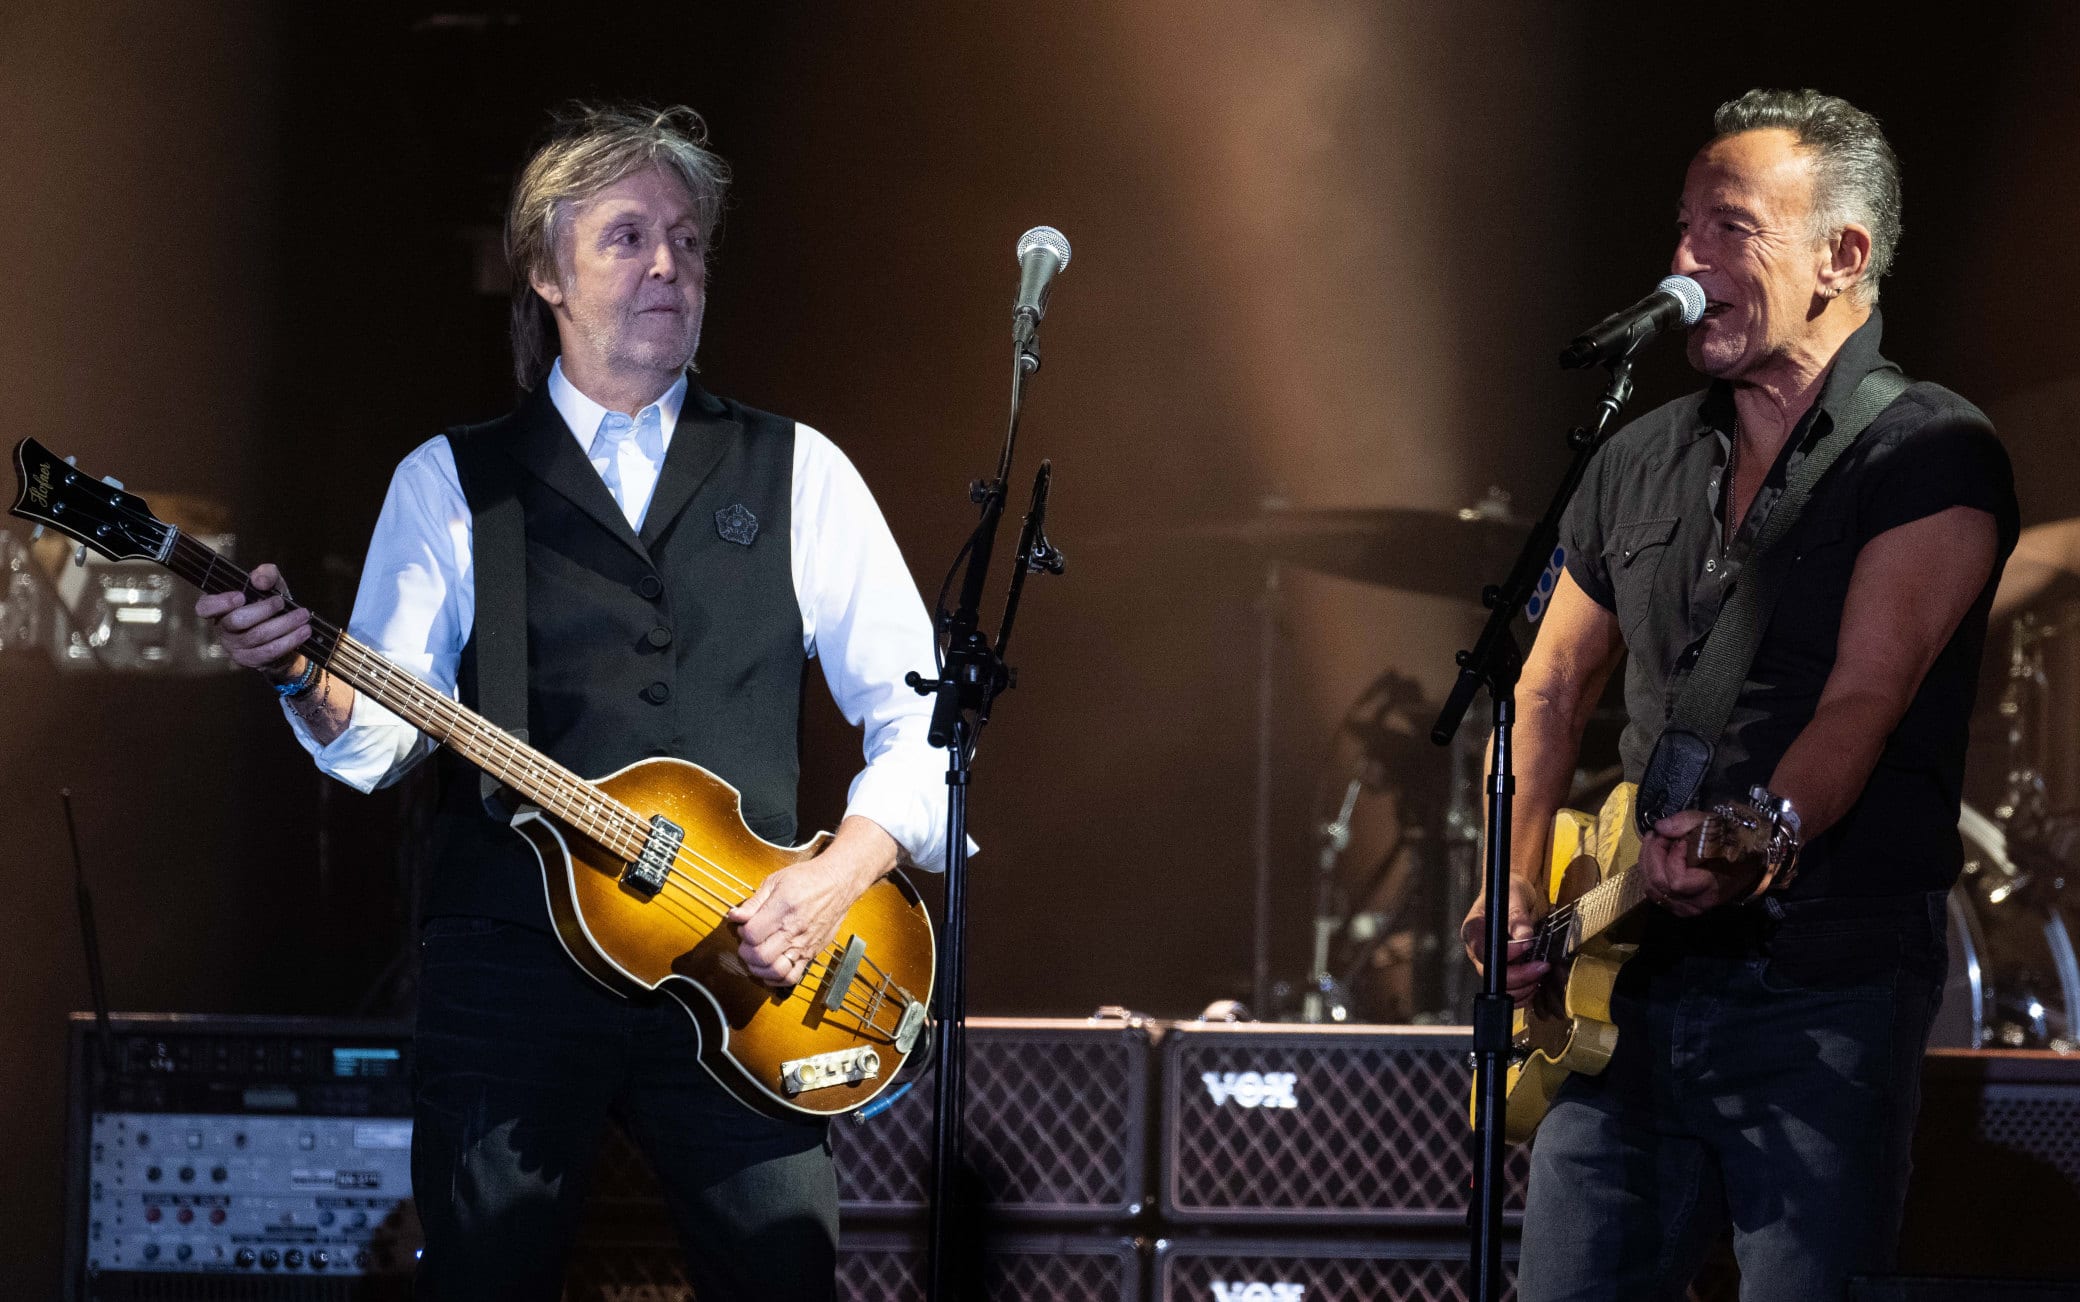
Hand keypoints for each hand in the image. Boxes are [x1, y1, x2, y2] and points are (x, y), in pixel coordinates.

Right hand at [194, 563, 309, 679]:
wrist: (284, 635)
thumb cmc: (271, 605)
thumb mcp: (271, 585)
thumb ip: (266, 574)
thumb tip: (260, 580)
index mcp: (220, 608)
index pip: (205, 607)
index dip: (219, 603)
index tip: (241, 596)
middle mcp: (222, 629)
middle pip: (236, 621)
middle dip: (263, 609)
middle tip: (282, 601)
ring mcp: (235, 647)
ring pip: (257, 636)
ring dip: (284, 624)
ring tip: (303, 615)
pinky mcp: (250, 660)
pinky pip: (270, 651)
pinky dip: (290, 640)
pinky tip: (304, 631)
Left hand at [726, 817, 895, 989]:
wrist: (838, 883)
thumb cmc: (807, 879)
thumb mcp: (775, 881)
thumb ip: (754, 902)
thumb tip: (735, 916)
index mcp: (783, 910)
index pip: (752, 934)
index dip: (742, 932)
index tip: (745, 926)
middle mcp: (794, 930)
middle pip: (761, 956)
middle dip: (747, 953)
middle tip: (748, 943)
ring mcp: (804, 944)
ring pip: (776, 971)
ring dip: (760, 968)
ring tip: (757, 957)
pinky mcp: (812, 953)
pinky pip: (793, 977)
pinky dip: (777, 979)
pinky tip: (771, 968)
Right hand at [1460, 874, 1550, 1007]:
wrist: (1517, 895)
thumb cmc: (1510, 890)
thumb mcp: (1515, 894)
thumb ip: (1517, 915)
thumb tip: (1523, 935)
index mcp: (1473, 930)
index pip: (1483, 951)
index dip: (1505, 955)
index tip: (1526, 945)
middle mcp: (1479, 950)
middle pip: (1492, 975)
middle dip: (1520, 976)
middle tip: (1542, 966)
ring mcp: (1491, 962)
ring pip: (1502, 987)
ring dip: (1524, 987)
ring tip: (1541, 972)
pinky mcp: (1505, 970)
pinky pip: (1511, 990)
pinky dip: (1526, 992)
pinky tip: (1538, 981)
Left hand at [1639, 809, 1765, 916]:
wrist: (1747, 860)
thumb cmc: (1730, 841)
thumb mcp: (1712, 823)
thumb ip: (1685, 822)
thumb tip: (1660, 827)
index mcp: (1710, 885)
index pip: (1677, 881)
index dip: (1672, 858)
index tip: (1679, 840)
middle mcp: (1697, 902)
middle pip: (1659, 884)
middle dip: (1651, 855)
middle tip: (1656, 835)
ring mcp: (1687, 907)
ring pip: (1652, 890)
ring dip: (1647, 863)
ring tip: (1654, 843)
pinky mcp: (1679, 906)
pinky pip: (1654, 894)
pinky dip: (1648, 874)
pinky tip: (1654, 859)